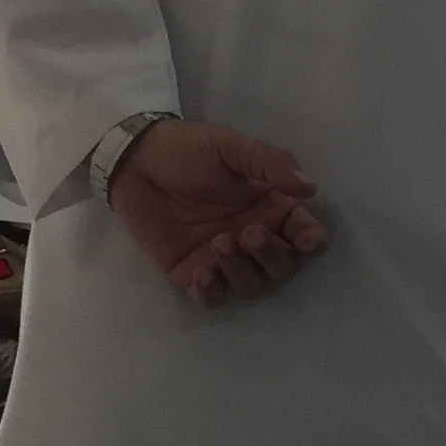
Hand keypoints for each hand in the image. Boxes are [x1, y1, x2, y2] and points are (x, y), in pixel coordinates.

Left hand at [106, 119, 327, 308]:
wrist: (133, 161)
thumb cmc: (187, 149)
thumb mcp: (232, 146)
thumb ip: (272, 164)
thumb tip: (311, 188)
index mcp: (271, 208)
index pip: (305, 234)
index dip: (312, 243)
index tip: (305, 241)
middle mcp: (253, 237)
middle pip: (284, 267)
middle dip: (273, 257)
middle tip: (248, 233)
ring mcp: (223, 259)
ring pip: (252, 286)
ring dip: (242, 271)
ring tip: (218, 242)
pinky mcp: (192, 273)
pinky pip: (213, 299)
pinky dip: (213, 292)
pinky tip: (202, 273)